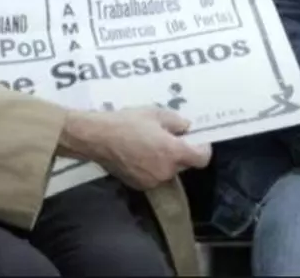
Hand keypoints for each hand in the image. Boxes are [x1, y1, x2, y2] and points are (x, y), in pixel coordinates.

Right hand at [59, 107, 211, 189]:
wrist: (97, 137)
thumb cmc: (127, 122)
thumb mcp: (156, 113)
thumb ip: (177, 122)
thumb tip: (186, 129)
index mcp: (173, 153)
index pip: (202, 158)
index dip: (203, 148)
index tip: (196, 139)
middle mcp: (166, 171)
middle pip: (185, 164)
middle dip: (181, 151)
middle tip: (169, 136)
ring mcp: (152, 181)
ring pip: (169, 170)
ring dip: (166, 160)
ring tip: (150, 144)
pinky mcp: (139, 185)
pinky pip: (154, 176)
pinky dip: (152, 167)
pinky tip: (139, 154)